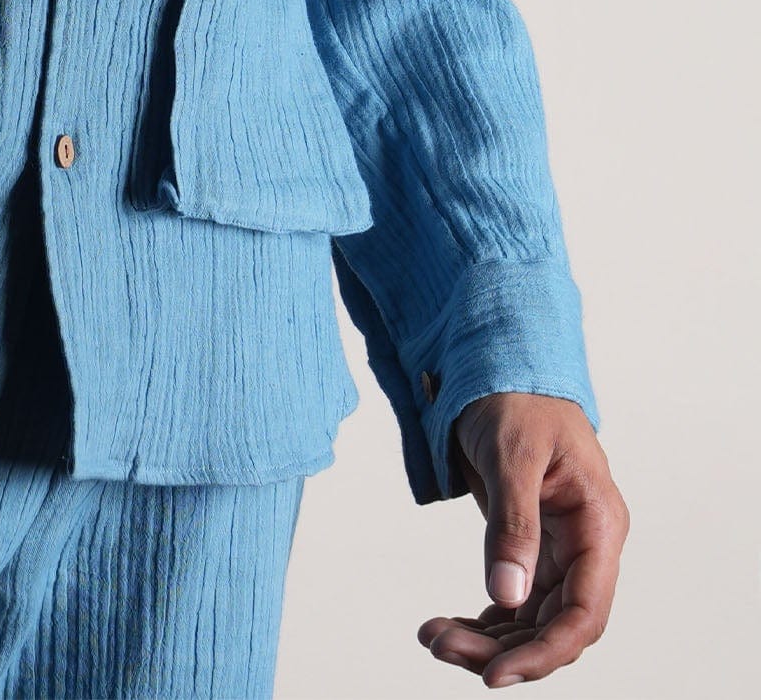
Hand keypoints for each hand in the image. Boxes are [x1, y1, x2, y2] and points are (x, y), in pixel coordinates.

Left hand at [418, 393, 627, 684]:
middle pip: (554, 625)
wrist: (502, 363)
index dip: (544, 652)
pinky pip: (515, 601)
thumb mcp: (513, 455)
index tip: (494, 674)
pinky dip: (484, 618)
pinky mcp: (532, 547)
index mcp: (597, 525)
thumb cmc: (517, 397)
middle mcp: (585, 546)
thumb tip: (505, 596)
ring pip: (531, 619)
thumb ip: (513, 525)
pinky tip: (449, 624)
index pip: (583, 613)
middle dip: (501, 647)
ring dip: (487, 638)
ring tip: (433, 636)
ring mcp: (559, 549)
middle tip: (440, 644)